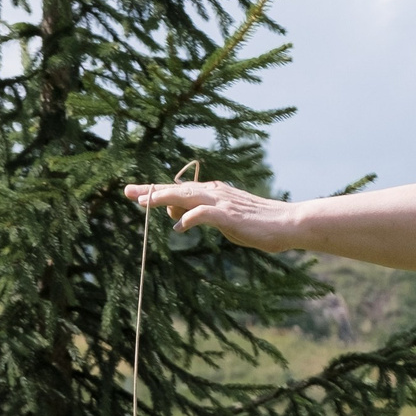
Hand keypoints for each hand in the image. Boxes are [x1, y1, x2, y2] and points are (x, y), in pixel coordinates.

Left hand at [125, 181, 299, 252]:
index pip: (179, 190)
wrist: (288, 223)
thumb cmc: (259, 225)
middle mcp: (215, 193)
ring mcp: (222, 202)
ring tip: (143, 202)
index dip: (157, 191)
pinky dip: (190, 218)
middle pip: (177, 189)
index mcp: (214, 193)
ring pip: (187, 196)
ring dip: (164, 198)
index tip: (136, 194)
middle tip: (127, 191)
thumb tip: (177, 219)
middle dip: (151, 190)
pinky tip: (178, 226)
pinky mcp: (230, 215)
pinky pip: (204, 214)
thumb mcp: (225, 221)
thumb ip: (202, 217)